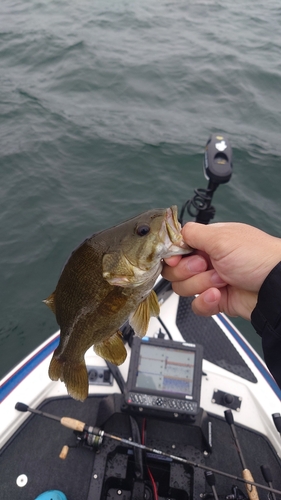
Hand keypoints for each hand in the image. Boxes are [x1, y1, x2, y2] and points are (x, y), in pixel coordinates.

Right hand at [162, 222, 280, 319]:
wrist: (275, 287)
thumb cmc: (257, 257)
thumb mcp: (221, 237)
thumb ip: (191, 233)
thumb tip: (173, 233)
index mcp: (208, 241)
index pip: (176, 248)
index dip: (172, 254)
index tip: (174, 257)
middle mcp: (207, 260)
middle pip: (175, 269)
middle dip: (188, 270)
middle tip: (206, 265)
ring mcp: (210, 281)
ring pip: (184, 288)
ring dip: (201, 284)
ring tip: (221, 280)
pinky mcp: (215, 300)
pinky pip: (196, 305)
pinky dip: (206, 302)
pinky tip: (219, 294)